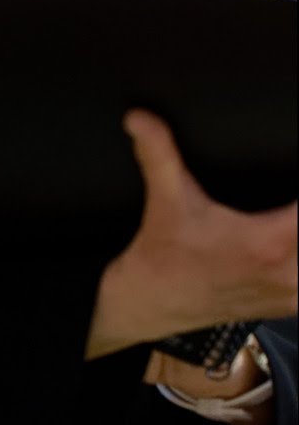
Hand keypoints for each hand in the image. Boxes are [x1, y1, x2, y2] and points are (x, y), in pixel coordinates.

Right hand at [87, 110, 296, 357]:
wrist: (149, 305)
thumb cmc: (160, 256)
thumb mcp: (164, 200)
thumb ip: (159, 153)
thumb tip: (141, 119)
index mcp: (269, 243)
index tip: (291, 175)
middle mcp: (290, 273)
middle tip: (287, 202)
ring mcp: (294, 294)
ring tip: (287, 218)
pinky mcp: (291, 305)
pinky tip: (288, 246)